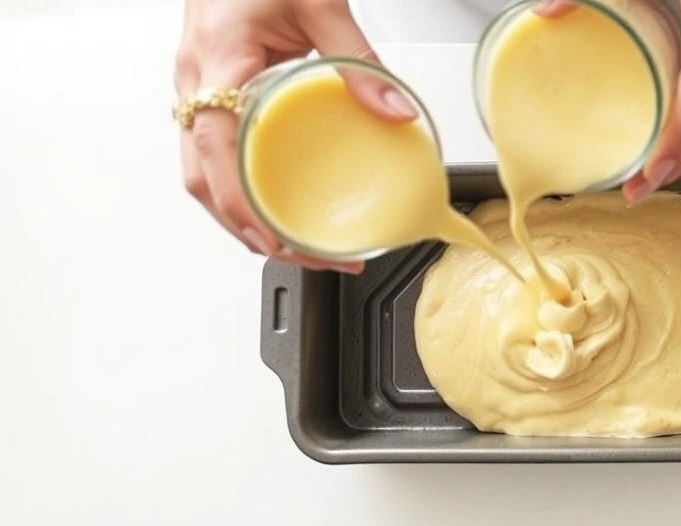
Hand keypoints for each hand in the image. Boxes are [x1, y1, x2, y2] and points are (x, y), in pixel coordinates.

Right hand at [174, 0, 414, 273]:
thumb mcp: (319, 4)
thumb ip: (359, 61)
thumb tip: (397, 111)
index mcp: (217, 59)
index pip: (215, 147)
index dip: (241, 203)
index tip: (277, 238)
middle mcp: (194, 82)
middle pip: (202, 177)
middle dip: (247, 228)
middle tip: (302, 256)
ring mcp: (193, 90)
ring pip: (200, 173)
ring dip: (240, 217)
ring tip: (290, 245)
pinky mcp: (206, 93)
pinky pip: (210, 154)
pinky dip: (237, 190)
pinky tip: (269, 206)